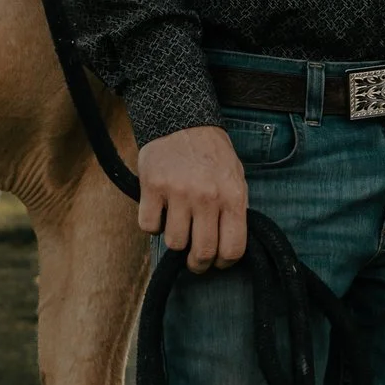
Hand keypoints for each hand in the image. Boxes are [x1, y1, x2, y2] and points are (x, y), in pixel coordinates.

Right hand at [137, 126, 247, 271]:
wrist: (182, 120)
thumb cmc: (211, 153)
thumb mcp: (235, 177)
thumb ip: (234, 209)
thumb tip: (229, 246)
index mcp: (232, 195)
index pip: (233, 248)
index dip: (224, 262)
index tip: (218, 262)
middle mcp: (206, 196)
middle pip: (202, 252)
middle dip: (198, 263)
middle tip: (195, 260)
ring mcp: (178, 192)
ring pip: (174, 243)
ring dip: (175, 239)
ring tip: (179, 224)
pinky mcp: (152, 187)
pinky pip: (149, 226)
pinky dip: (153, 224)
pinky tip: (161, 210)